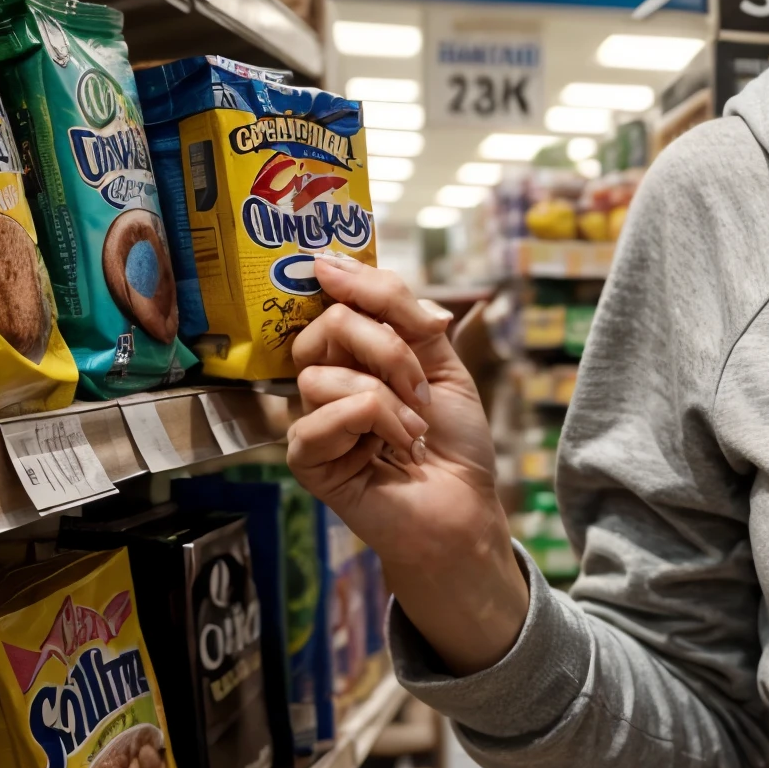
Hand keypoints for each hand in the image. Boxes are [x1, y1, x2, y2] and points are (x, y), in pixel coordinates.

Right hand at [287, 253, 528, 673]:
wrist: (463, 504)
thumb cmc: (452, 439)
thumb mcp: (440, 361)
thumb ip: (400, 310)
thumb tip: (337, 263)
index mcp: (355, 350)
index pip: (340, 295)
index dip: (367, 288)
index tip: (407, 311)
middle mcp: (326, 377)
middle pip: (332, 323)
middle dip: (391, 350)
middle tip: (421, 388)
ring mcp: (311, 417)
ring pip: (327, 370)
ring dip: (389, 396)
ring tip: (412, 429)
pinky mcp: (305, 456)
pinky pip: (326, 415)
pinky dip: (374, 425)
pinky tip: (392, 450)